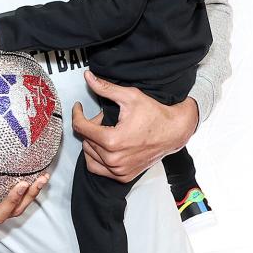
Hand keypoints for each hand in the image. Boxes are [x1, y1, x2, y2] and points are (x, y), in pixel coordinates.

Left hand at [73, 70, 198, 182]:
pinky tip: (106, 145)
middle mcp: (114, 159)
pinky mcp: (123, 176)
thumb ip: (105, 88)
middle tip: (103, 118)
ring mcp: (119, 171)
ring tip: (107, 131)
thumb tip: (87, 77)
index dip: (77, 114)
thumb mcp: (129, 96)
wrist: (175, 131)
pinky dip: (96, 157)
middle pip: (85, 140)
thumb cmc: (155, 114)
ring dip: (93, 141)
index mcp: (112, 141)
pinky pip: (97, 169)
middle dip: (91, 126)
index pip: (80, 127)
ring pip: (89, 155)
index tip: (79, 107)